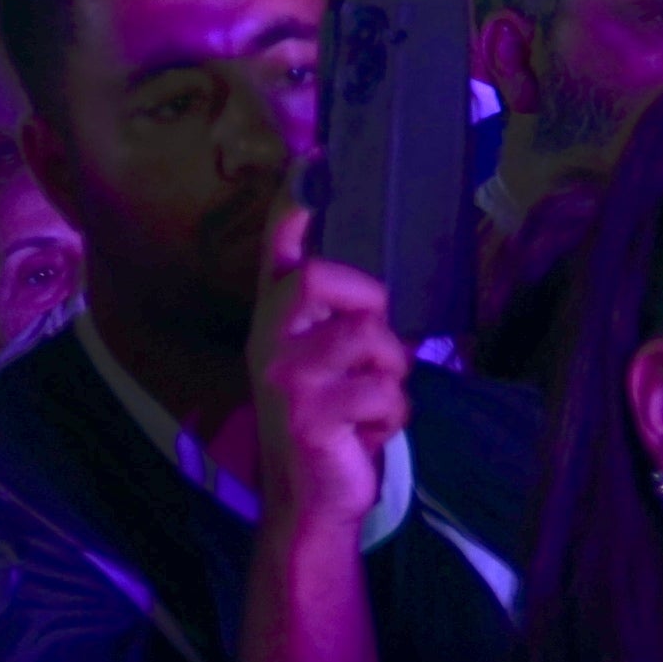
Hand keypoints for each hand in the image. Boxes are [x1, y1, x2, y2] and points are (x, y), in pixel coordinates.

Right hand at [246, 201, 409, 536]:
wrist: (310, 501)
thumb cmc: (330, 422)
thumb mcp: (328, 363)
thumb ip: (338, 320)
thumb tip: (375, 287)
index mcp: (275, 323)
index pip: (277, 253)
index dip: (292, 207)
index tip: (313, 160)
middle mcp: (269, 342)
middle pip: (315, 278)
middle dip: (366, 301)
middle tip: (374, 342)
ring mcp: (285, 380)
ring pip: (370, 342)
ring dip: (391, 377)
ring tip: (373, 402)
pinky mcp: (310, 418)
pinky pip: (384, 395)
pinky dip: (393, 419)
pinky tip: (367, 435)